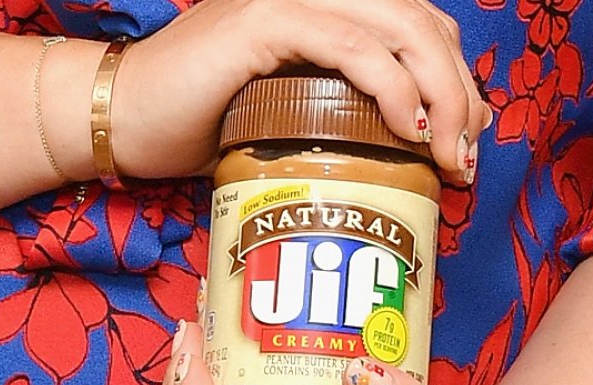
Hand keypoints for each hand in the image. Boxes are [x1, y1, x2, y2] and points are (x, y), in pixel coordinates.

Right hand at [113, 0, 491, 180]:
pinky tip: (408, 127)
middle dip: (461, 96)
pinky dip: (389, 83)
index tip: (468, 143)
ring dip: (441, 96)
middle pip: (424, 27)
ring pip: (400, 29)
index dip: (459, 81)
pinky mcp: (263, 23)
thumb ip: (347, 111)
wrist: (124, 119)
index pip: (423, 28)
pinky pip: (348, 44)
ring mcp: (290, 0)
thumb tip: (414, 146)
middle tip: (464, 161)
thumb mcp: (293, 114)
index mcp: (330, 9)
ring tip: (446, 156)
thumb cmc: (204, 124)